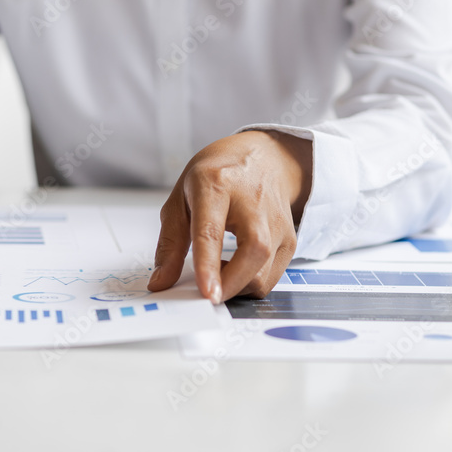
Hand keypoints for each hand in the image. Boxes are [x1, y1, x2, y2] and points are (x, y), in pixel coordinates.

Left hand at [147, 130, 311, 302]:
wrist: (264, 157)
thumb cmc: (219, 175)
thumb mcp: (181, 198)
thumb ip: (169, 244)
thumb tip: (161, 282)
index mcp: (216, 185)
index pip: (212, 230)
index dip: (208, 264)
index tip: (206, 292)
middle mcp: (253, 202)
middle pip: (253, 253)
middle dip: (229, 285)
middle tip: (205, 293)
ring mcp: (278, 222)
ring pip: (264, 273)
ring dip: (236, 287)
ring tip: (219, 270)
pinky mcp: (290, 240)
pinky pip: (271, 277)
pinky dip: (249, 283)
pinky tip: (236, 267)